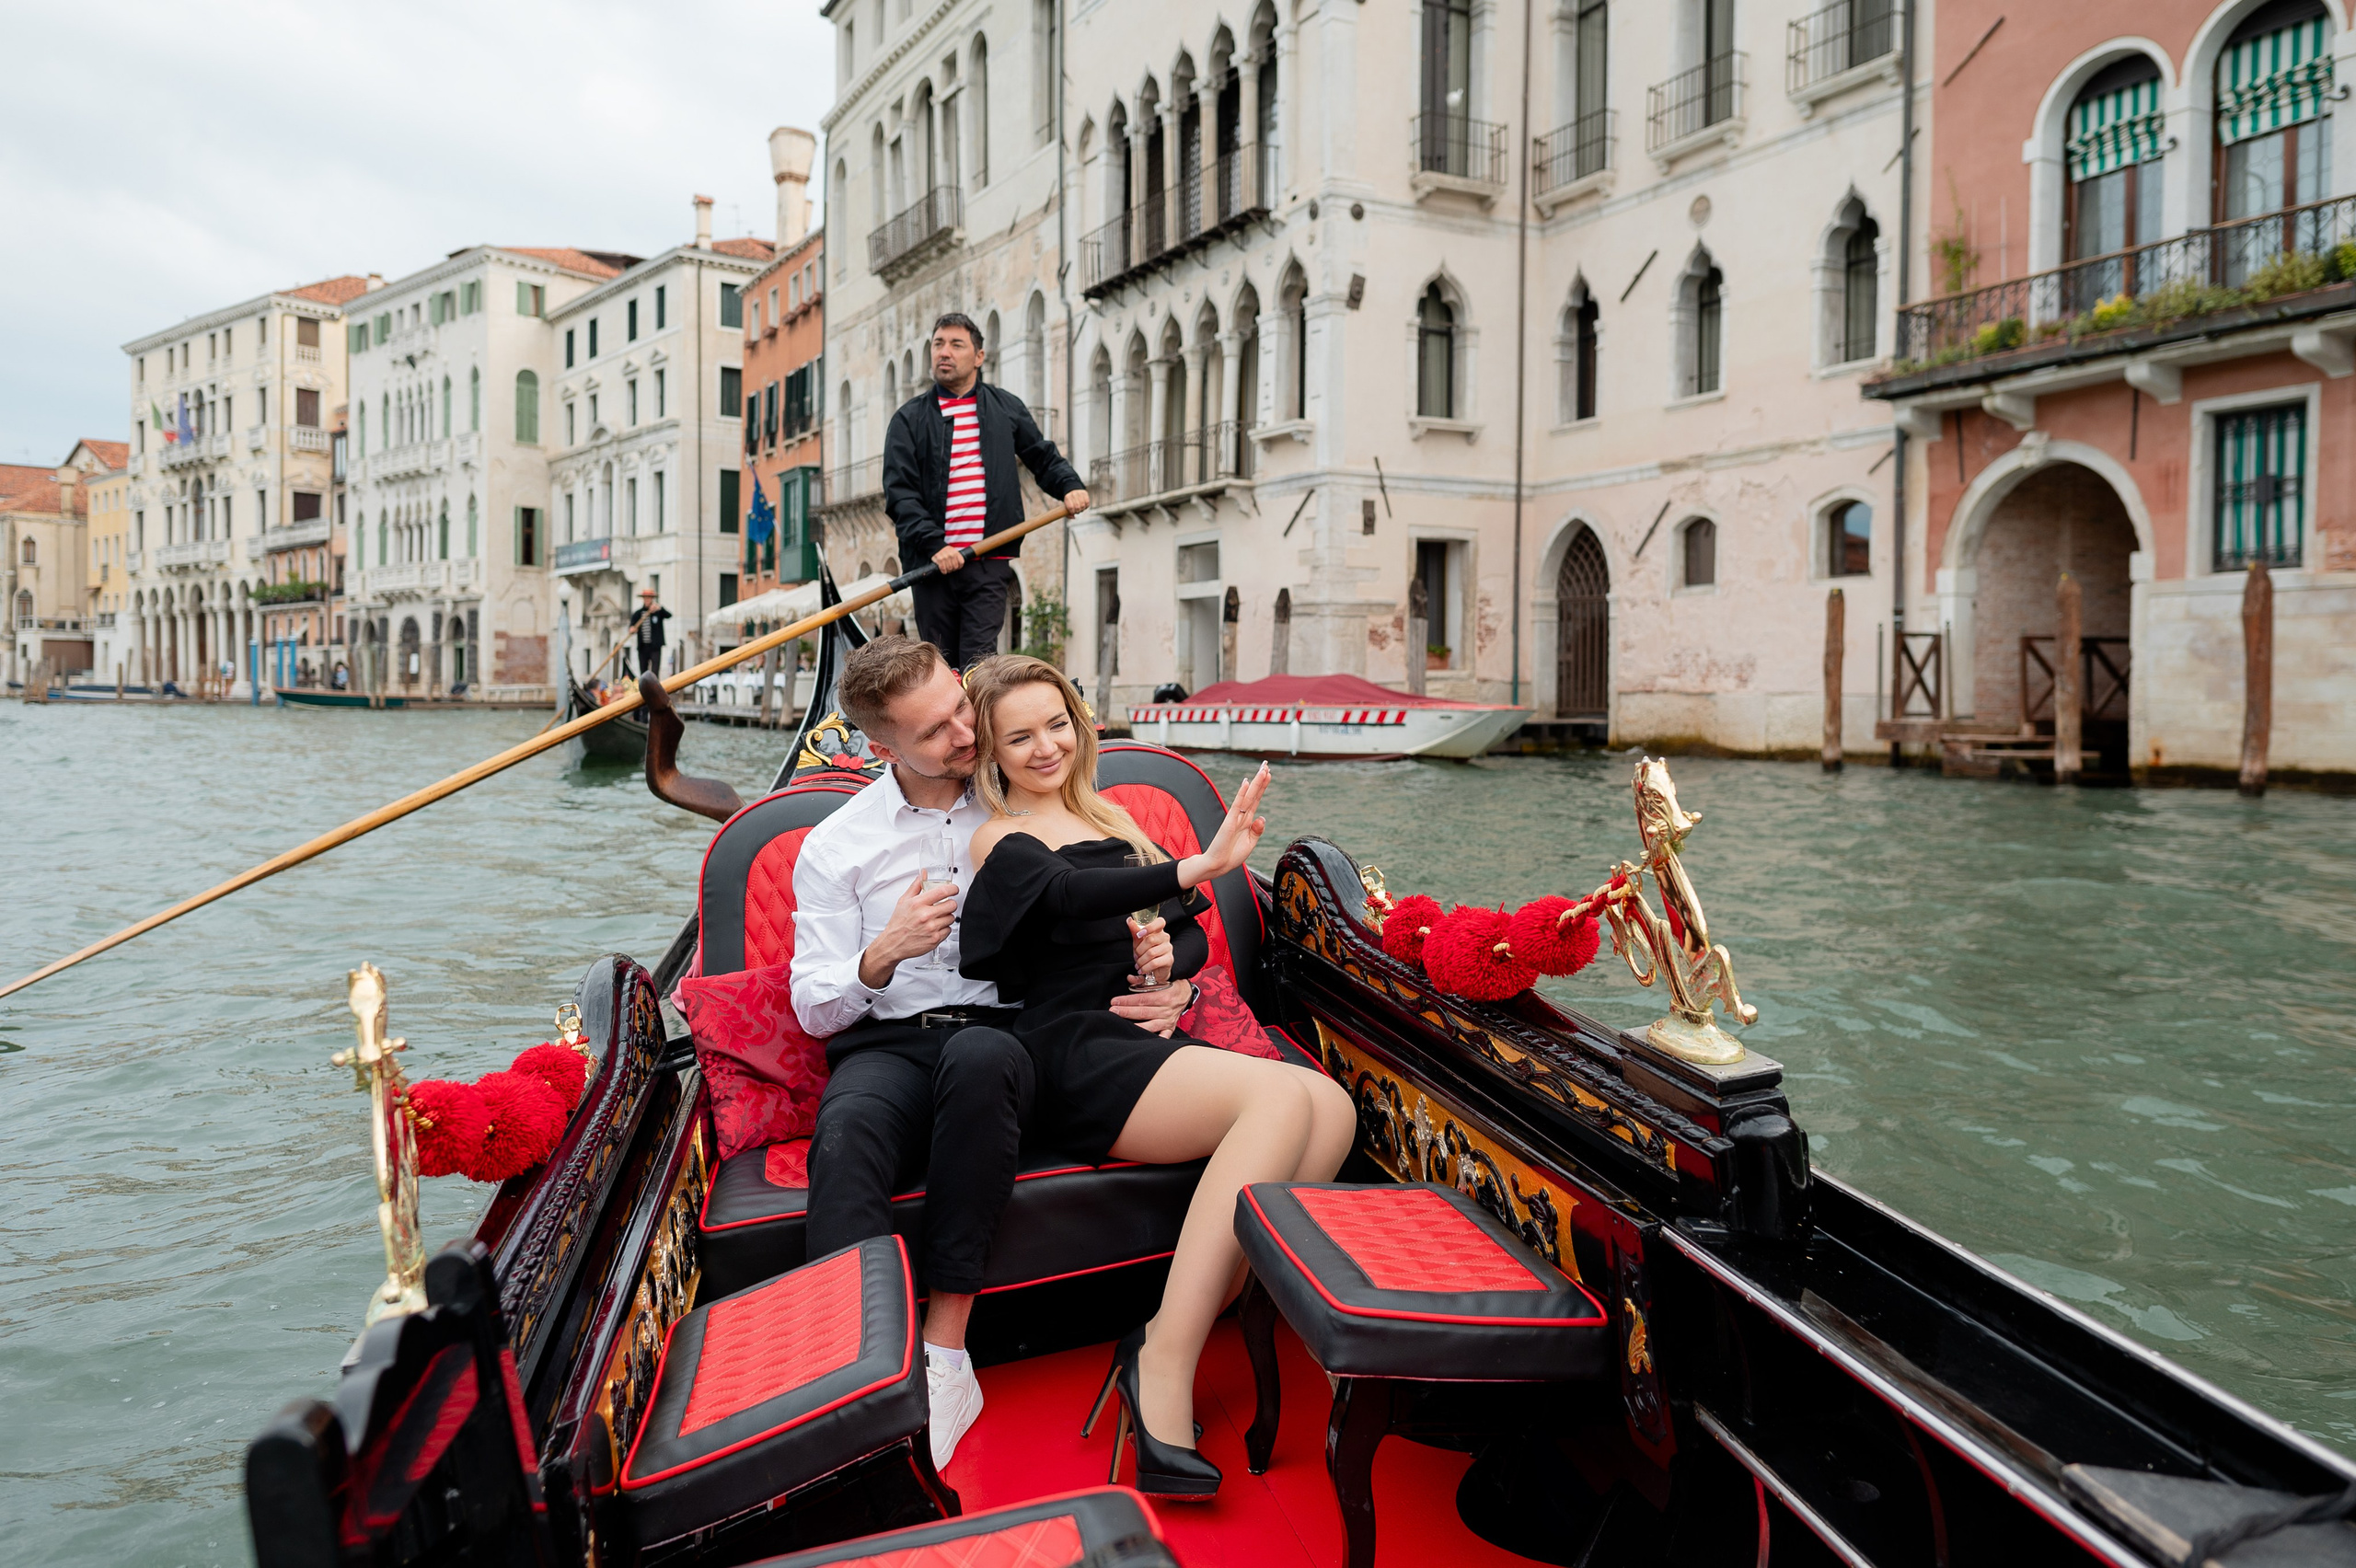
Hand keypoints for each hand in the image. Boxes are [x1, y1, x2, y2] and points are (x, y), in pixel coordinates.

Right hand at [857, 873, 958, 988]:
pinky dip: (944, 929)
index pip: (942, 891)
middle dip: (950, 904)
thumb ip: (916, 886)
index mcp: (918, 904)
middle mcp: (926, 915)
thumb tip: (923, 874)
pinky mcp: (935, 939)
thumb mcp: (904, 901)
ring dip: (946, 917)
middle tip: (944, 905)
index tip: (954, 889)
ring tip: (936, 918)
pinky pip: (948, 930)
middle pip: (951, 905)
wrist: (893, 944)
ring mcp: (931, 928)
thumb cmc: (898, 923)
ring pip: (951, 918)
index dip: (953, 888)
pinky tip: (935, 927)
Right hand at [932, 545, 966, 574]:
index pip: (961, 562)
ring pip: (950, 568)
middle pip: (955, 566)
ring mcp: (945, 557)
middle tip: (951, 569)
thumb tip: (959, 566)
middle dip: (953, 569)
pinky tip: (944, 571)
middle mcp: (951, 554)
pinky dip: (944, 571)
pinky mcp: (940, 559)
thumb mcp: (953, 551)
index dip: (960, 566)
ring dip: (948, 571)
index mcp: (956, 552)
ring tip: (947, 570)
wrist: (937, 547)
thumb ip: (957, 557)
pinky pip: (943, 568)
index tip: (957, 567)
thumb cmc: (946, 551)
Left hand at [1063, 488, 1090, 517]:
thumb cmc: (1069, 501)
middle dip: (1077, 511)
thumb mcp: (1066, 506)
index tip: (1072, 512)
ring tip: (1080, 509)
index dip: (1072, 512)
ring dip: (1082, 509)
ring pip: (1083, 505)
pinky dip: (1086, 506)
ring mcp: (1079, 493)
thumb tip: (1074, 517)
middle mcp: (1073, 494)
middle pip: (1077, 507)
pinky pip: (1087, 503)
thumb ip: (1068, 514)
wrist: (1072, 490)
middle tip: (1077, 511)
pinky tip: (1083, 506)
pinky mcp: (1085, 493)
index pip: (1070, 507)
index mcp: (1067, 497)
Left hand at [1110, 977, 1190, 1036]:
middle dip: (1126, 1012)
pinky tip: (1144, 1040)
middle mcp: (1166, 1009)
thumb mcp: (1159, 980)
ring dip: (1135, 1026)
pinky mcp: (1170, 1027)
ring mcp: (1168, 1020)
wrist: (1186, 993)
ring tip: (1122, 1025)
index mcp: (1163, 996)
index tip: (1115, 1001)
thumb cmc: (1170, 986)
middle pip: (1143, 1012)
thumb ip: (1143, 981)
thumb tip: (1129, 979)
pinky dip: (1156, 1040)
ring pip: (1150, 1026)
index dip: (1127, 1000)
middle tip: (1113, 1011)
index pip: (1142, 999)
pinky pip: (1163, 1036)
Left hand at [1127, 915, 1172, 986]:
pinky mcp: (1169, 959)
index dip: (1150, 927)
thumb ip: (1135, 931)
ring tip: (1138, 965)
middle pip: (1150, 939)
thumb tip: (1130, 920)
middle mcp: (1165, 938)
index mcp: (1158, 931)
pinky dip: (1145, 967)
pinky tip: (1142, 970)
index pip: (1160, 922)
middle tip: (1136, 956)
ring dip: (1141, 961)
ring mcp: (1168, 948)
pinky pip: (1154, 963)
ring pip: (1151, 953)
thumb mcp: (1138, 942)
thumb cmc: (1146, 953)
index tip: (1139, 934)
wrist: (1154, 970)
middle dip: (1139, 950)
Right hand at [1179, 762, 1269, 887]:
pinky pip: (1237, 805)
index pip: (1256, 799)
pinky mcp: (1229, 822)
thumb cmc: (1232, 855)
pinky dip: (1242, 794)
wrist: (1218, 866)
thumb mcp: (1250, 843)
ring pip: (1248, 796)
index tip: (1269, 773)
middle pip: (1253, 794)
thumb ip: (1257, 830)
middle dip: (1261, 779)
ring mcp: (1235, 817)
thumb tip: (1262, 817)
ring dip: (1256, 783)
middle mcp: (1242, 816)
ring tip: (1263, 769)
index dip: (1263, 786)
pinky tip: (1246, 783)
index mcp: (1247, 821)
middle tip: (1266, 764)